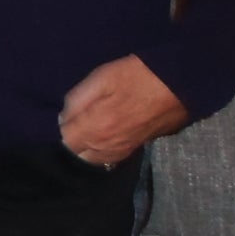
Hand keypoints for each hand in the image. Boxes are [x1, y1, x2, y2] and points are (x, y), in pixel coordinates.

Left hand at [59, 55, 187, 166]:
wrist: (179, 85)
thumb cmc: (137, 76)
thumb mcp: (101, 78)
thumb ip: (78, 100)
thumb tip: (62, 117)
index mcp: (96, 127)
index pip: (65, 140)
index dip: (58, 129)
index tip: (55, 118)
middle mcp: (108, 145)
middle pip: (77, 153)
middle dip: (69, 141)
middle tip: (68, 124)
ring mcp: (123, 150)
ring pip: (92, 159)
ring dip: (82, 148)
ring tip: (80, 131)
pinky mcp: (135, 149)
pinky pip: (108, 159)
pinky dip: (98, 152)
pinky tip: (96, 139)